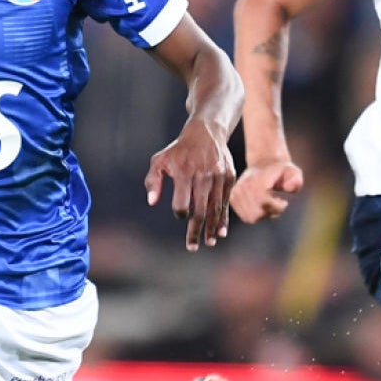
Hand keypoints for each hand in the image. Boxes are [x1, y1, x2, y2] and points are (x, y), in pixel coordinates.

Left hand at [146, 120, 235, 250]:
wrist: (206, 132)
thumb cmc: (178, 151)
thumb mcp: (160, 160)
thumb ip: (153, 181)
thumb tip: (152, 202)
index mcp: (185, 172)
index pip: (183, 200)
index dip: (181, 212)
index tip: (180, 215)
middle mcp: (203, 175)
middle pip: (200, 209)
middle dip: (196, 230)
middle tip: (191, 247)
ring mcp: (218, 177)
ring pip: (215, 208)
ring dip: (211, 228)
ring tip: (208, 244)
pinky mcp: (228, 178)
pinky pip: (225, 202)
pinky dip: (223, 218)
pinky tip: (220, 233)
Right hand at [230, 160, 303, 223]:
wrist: (264, 164)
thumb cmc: (281, 172)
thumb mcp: (293, 173)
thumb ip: (296, 180)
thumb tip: (289, 188)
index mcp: (256, 180)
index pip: (264, 203)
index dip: (276, 207)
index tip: (283, 202)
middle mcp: (243, 186)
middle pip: (257, 213)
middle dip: (270, 212)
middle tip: (277, 203)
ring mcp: (236, 193)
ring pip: (251, 217)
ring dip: (263, 214)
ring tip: (269, 204)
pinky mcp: (233, 199)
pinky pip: (246, 217)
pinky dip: (255, 214)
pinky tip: (261, 206)